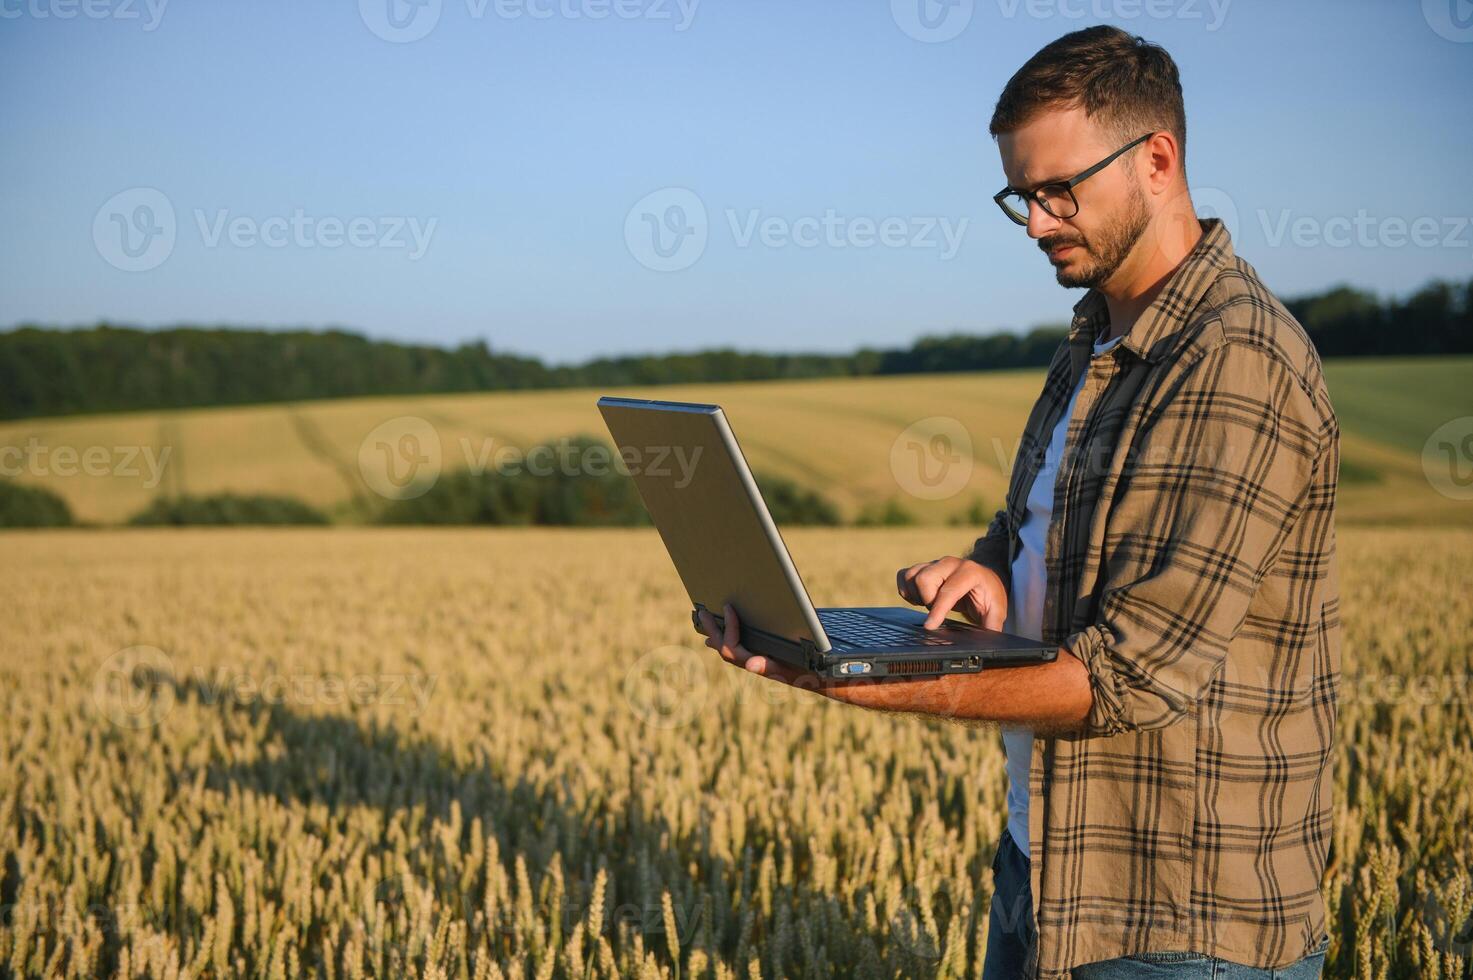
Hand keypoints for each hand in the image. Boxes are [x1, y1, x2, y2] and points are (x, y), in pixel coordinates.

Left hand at [698, 603, 815, 686]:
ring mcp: (757, 661)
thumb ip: (771, 666)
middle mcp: (754, 665)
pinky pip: (739, 649)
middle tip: (701, 612)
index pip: (732, 649)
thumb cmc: (810, 671)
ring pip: (730, 649)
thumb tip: (750, 665)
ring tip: (706, 622)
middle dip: (712, 630)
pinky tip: (724, 635)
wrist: (824, 679)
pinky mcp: (764, 657)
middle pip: (725, 648)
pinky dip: (728, 639)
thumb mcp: (794, 666)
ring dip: (717, 635)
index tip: (728, 608)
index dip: (728, 628)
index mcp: (759, 665)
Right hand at [896, 556, 1006, 629]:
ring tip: (930, 605)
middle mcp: (950, 563)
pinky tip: (920, 599)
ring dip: (916, 596)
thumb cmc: (989, 595)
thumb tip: (988, 644)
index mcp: (970, 572)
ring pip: (911, 577)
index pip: (949, 591)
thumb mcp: (996, 611)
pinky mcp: (923, 566)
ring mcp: (935, 563)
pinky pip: (903, 576)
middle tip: (939, 611)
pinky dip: (906, 590)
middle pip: (924, 579)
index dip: (938, 610)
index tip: (930, 626)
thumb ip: (992, 626)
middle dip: (927, 601)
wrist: (982, 580)